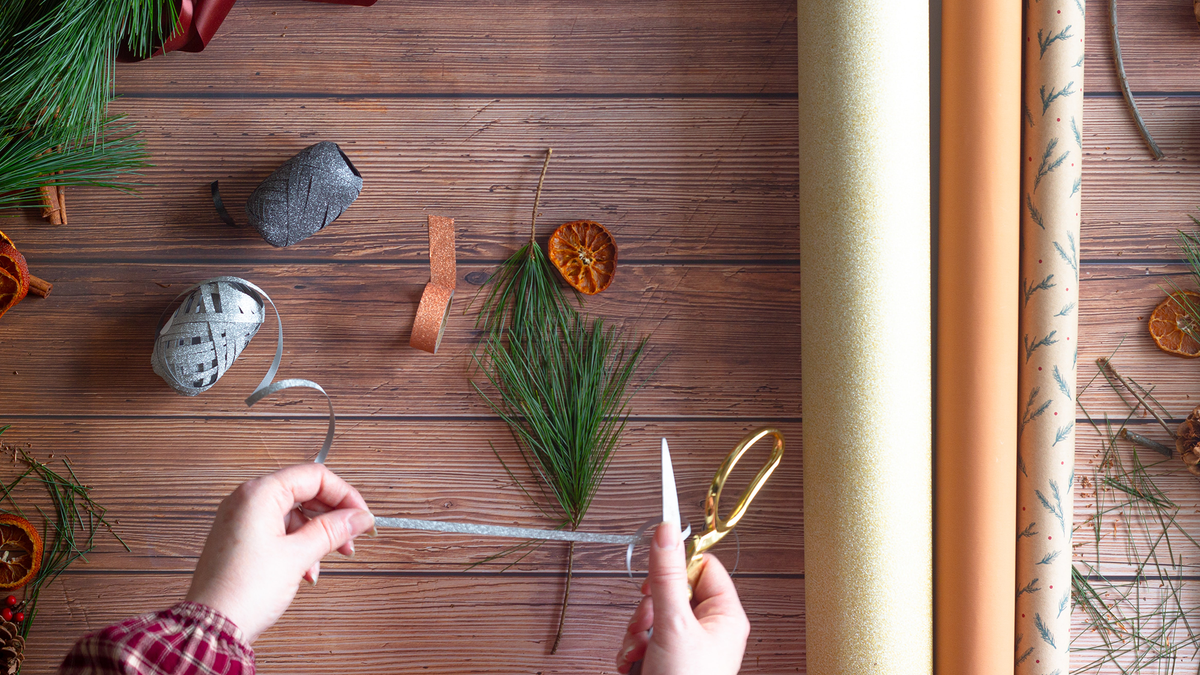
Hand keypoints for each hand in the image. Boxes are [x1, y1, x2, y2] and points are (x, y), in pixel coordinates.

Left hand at [185, 463, 375, 641]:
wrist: (211, 627)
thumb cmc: (244, 591)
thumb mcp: (298, 556)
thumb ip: (333, 530)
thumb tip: (359, 517)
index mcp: (258, 494)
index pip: (314, 476)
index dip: (344, 494)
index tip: (361, 515)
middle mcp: (246, 500)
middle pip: (304, 492)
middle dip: (332, 516)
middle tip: (351, 537)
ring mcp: (240, 520)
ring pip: (293, 514)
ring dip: (316, 534)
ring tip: (327, 558)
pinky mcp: (239, 539)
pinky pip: (278, 530)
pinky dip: (297, 545)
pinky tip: (306, 568)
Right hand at [615, 523, 749, 673]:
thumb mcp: (673, 624)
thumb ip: (666, 575)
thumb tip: (666, 530)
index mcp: (725, 615)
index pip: (702, 566)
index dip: (676, 566)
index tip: (657, 573)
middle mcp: (709, 629)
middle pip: (670, 591)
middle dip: (648, 608)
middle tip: (649, 623)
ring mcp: (687, 646)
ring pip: (652, 615)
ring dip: (637, 631)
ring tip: (641, 650)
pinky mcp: (666, 661)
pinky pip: (643, 638)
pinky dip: (633, 649)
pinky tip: (634, 663)